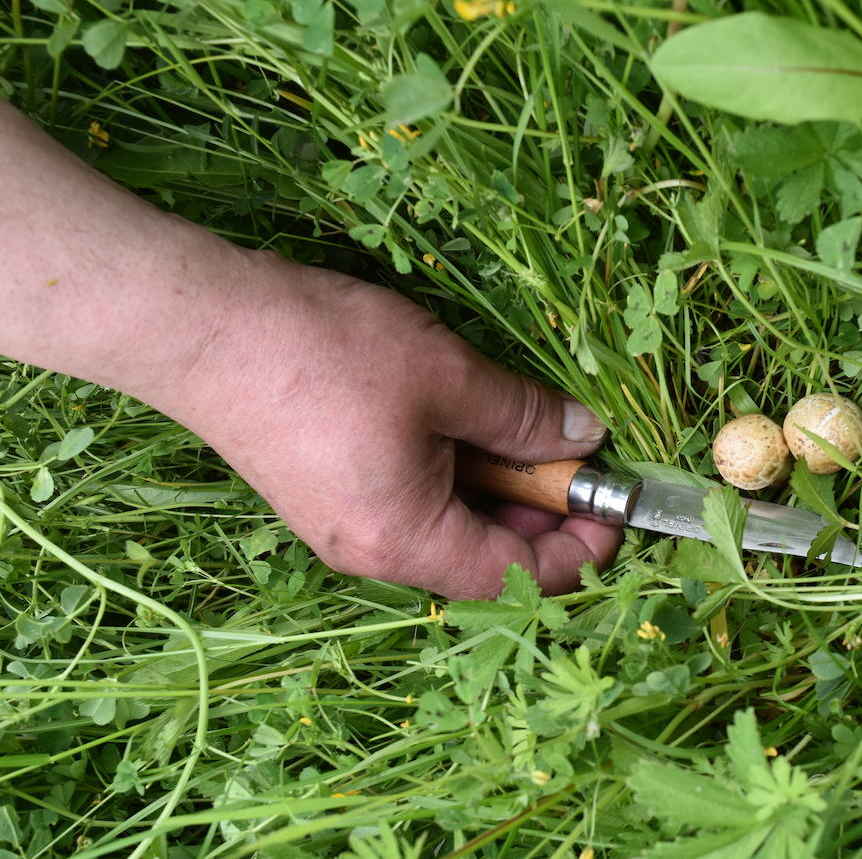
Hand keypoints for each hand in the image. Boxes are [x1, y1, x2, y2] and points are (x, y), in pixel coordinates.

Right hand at [152, 251, 621, 599]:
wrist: (204, 326)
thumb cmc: (328, 353)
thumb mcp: (448, 376)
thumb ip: (526, 417)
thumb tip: (587, 439)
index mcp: (408, 541)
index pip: (521, 577)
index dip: (582, 548)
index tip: (613, 499)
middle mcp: (374, 555)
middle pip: (486, 558)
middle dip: (541, 508)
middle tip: (566, 445)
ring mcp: (345, 530)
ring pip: (450, 528)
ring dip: (496, 485)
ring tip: (510, 421)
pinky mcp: (326, 497)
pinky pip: (413, 504)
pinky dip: (453, 472)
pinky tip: (458, 419)